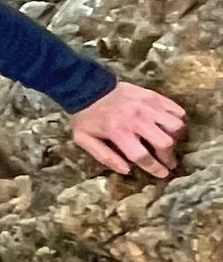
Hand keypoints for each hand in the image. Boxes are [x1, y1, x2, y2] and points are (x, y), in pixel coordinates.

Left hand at [71, 81, 187, 181]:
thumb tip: (127, 170)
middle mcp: (136, 120)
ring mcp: (147, 106)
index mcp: (118, 132)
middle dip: (169, 157)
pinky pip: (175, 109)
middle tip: (168, 161)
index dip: (155, 168)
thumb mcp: (84, 139)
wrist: (87, 87)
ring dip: (175, 137)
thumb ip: (105, 156)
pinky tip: (169, 125)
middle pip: (165, 143)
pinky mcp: (152, 96)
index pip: (143, 156)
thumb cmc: (86, 117)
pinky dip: (178, 119)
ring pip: (175, 125)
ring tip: (169, 141)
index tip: (163, 174)